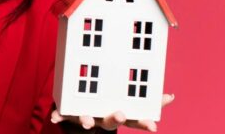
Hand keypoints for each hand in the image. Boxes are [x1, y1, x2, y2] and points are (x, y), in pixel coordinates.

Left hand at [50, 93, 174, 131]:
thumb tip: (170, 97)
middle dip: (115, 118)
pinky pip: (64, 116)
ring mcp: (88, 117)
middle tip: (120, 114)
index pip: (135, 121)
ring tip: (86, 121)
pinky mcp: (70, 115)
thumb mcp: (129, 102)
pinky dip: (59, 116)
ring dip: (87, 120)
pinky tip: (54, 118)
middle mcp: (104, 118)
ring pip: (88, 120)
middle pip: (111, 121)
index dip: (144, 123)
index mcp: (119, 114)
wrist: (80, 116)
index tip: (154, 126)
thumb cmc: (108, 106)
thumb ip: (149, 100)